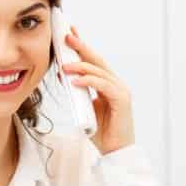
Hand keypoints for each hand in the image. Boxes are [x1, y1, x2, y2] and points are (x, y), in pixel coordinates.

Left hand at [60, 26, 135, 154]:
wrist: (115, 151)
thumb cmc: (102, 131)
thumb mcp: (86, 107)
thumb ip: (80, 92)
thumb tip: (66, 77)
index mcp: (108, 84)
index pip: (94, 61)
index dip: (82, 47)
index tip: (70, 34)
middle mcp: (116, 84)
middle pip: (97, 60)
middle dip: (81, 47)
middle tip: (67, 36)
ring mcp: (121, 90)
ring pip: (99, 71)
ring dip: (80, 66)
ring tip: (64, 65)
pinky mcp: (122, 100)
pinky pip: (103, 86)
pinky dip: (88, 82)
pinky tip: (75, 81)